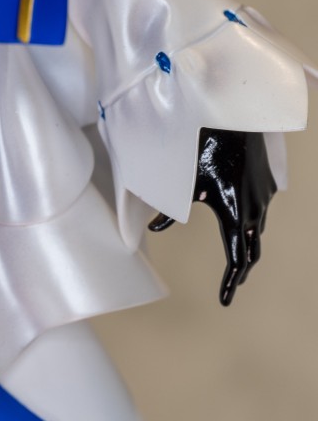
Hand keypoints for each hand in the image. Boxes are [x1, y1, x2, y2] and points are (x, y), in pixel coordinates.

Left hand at [148, 128, 276, 305]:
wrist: (233, 120)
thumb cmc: (203, 150)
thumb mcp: (184, 184)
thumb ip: (169, 211)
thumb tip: (152, 230)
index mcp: (235, 216)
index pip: (236, 261)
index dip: (230, 283)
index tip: (224, 300)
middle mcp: (255, 211)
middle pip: (251, 253)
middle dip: (241, 271)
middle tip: (232, 285)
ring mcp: (265, 198)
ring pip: (258, 231)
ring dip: (247, 247)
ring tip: (237, 260)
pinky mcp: (268, 185)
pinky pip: (261, 210)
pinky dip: (251, 222)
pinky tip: (243, 222)